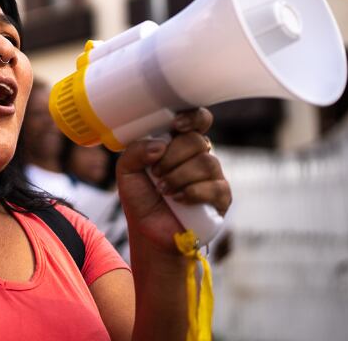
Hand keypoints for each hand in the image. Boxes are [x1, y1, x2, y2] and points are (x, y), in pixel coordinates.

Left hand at [116, 108, 231, 255]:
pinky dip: (192, 192)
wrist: (149, 230)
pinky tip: (178, 199)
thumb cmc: (140, 196)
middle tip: (156, 172)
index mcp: (179, 142)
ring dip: (179, 176)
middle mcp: (199, 155)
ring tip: (164, 189)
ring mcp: (213, 175)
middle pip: (197, 140)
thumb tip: (161, 144)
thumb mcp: (126, 170)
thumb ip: (136, 151)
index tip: (176, 125)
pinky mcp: (222, 197)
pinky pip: (214, 186)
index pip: (198, 119)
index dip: (192, 117)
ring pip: (206, 162)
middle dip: (172, 157)